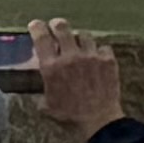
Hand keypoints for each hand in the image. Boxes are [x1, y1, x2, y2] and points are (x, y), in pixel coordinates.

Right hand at [25, 19, 119, 134]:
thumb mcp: (46, 104)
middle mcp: (70, 57)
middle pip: (63, 29)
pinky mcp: (108, 60)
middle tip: (56, 25)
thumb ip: (42, 89)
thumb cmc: (68, 114)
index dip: (37, 28)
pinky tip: (98, 56)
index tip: (35, 24)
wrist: (97, 118)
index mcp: (51, 67)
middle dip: (57, 25)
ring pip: (84, 35)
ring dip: (79, 38)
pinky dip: (99, 50)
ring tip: (78, 43)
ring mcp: (91, 56)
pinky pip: (102, 47)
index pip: (41, 39)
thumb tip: (41, 86)